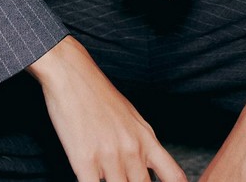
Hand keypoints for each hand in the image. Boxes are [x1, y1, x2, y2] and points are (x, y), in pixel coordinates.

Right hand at [27, 35, 187, 181]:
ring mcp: (109, 156)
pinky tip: (89, 179)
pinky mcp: (85, 160)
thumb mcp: (131, 117)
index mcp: (146, 139)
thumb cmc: (99, 95)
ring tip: (105, 175)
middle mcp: (132, 149)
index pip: (173, 175)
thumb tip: (149, 170)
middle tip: (123, 178)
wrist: (72, 75)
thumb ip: (142, 146)